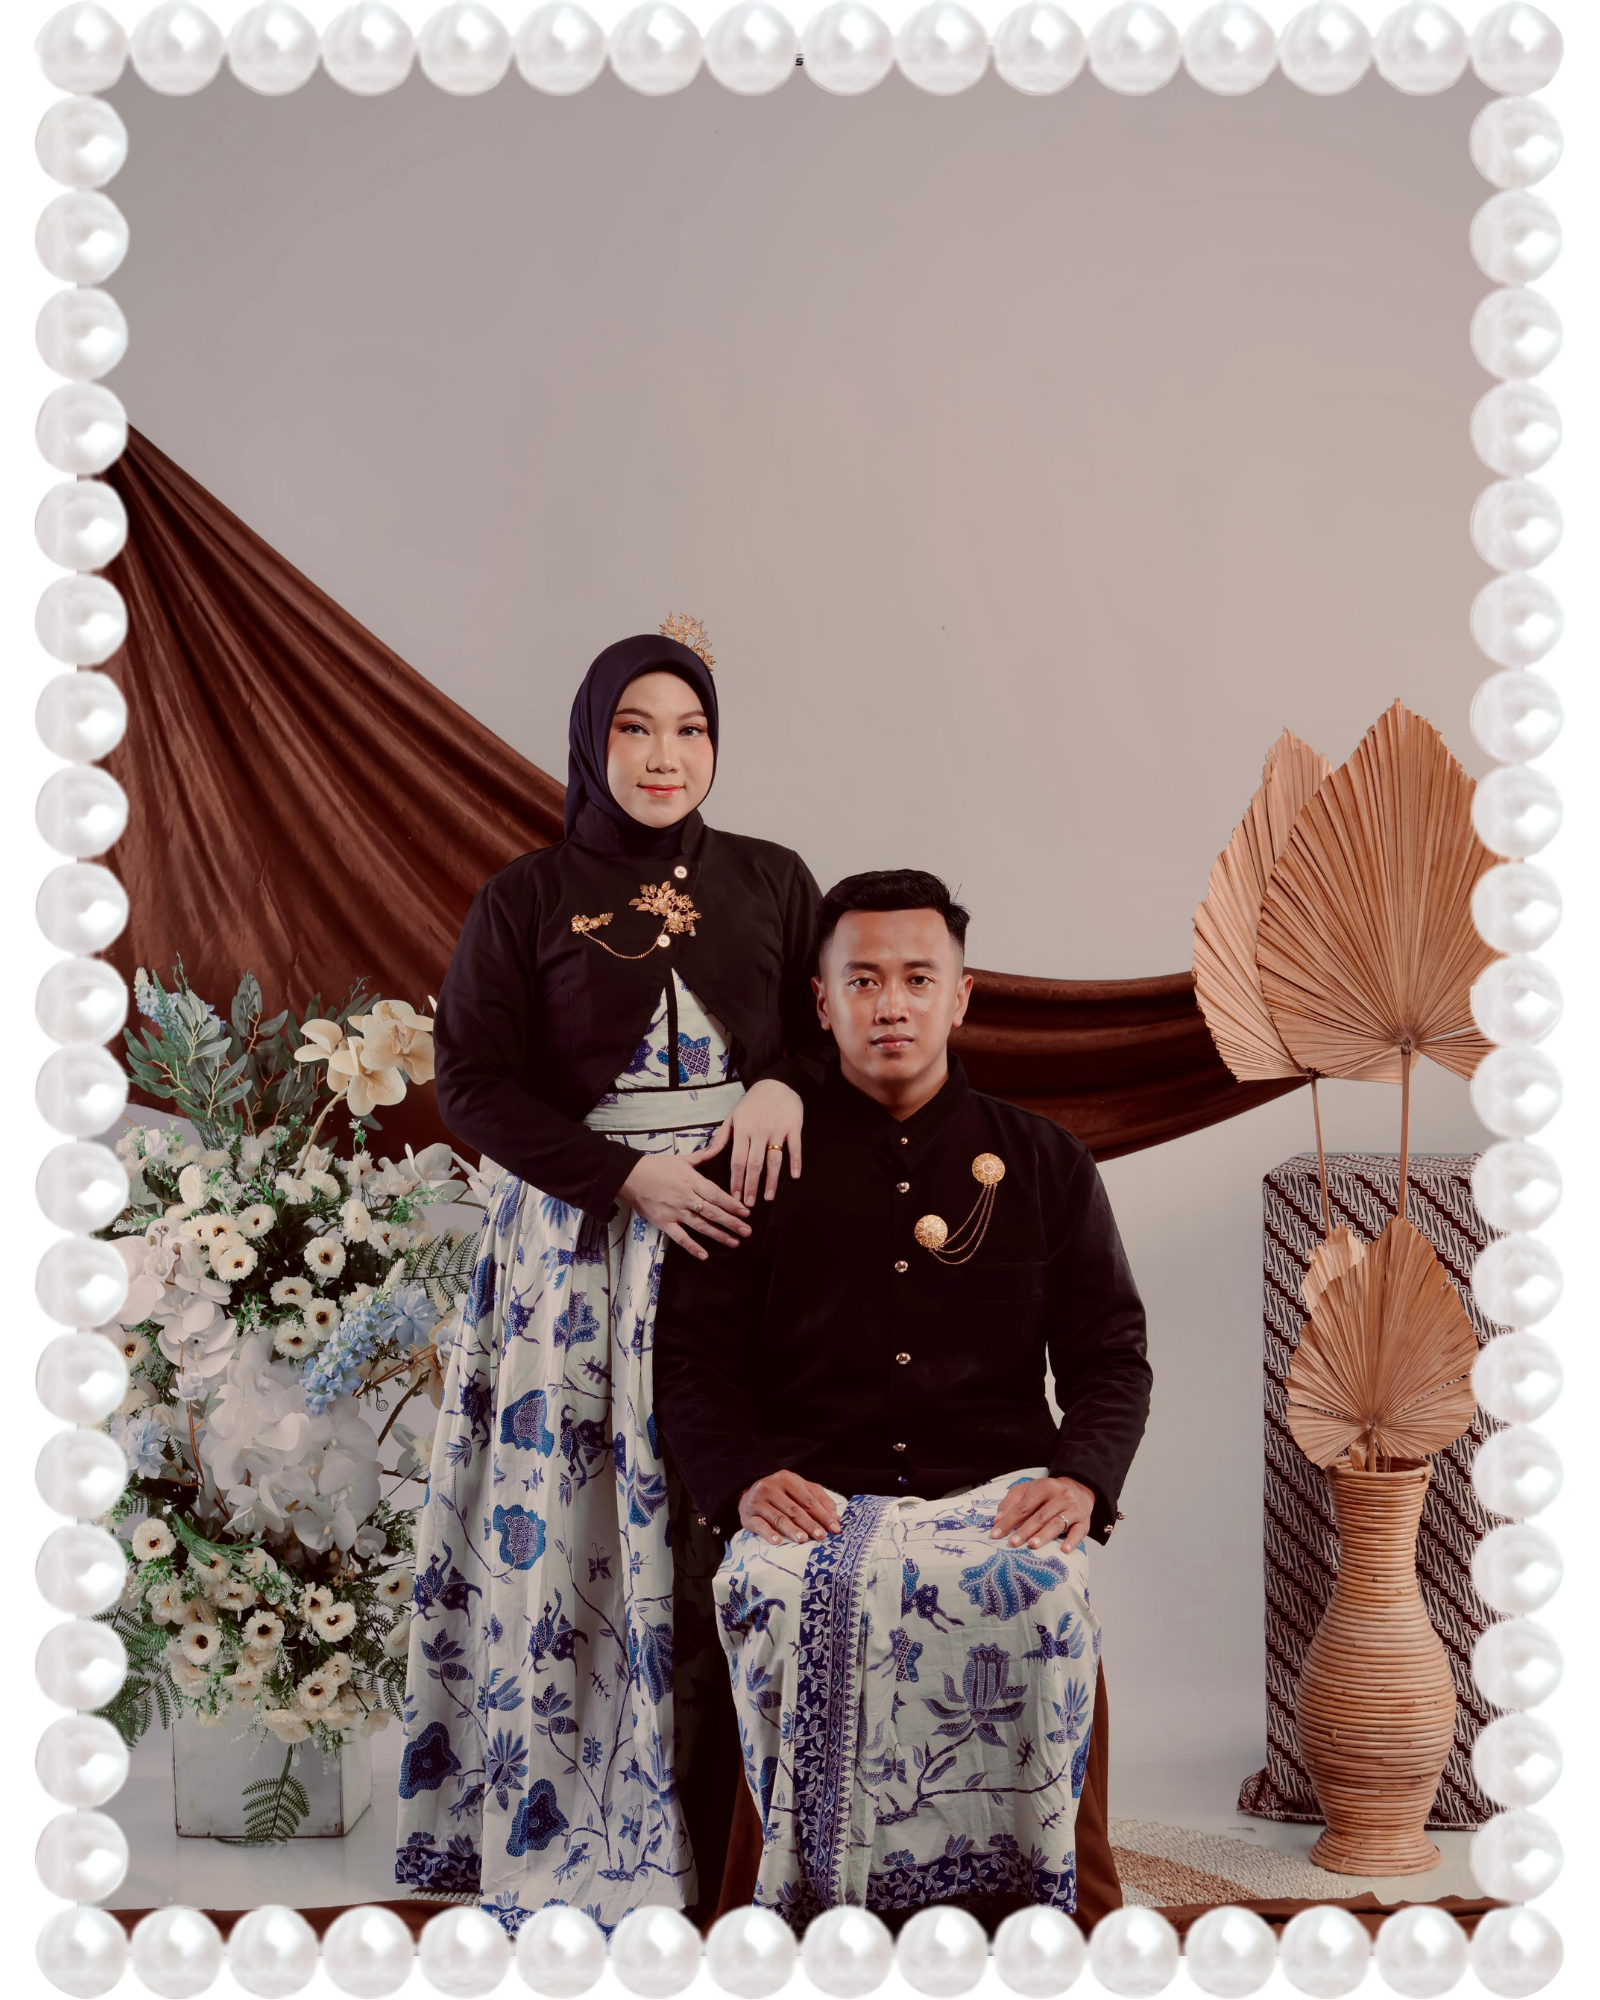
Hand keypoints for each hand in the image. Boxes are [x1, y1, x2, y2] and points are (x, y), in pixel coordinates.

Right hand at [619, 1150, 750, 1260]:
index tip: (746, 1212)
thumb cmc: (656, 1166)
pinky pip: (680, 1237)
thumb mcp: (681, 1158)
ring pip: (701, 1225)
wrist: (629, 1176)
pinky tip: (704, 1255)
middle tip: (747, 1231)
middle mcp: (686, 1197)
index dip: (732, 1204)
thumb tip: (719, 1148)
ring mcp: (675, 1211)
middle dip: (732, 1222)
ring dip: (719, 1235)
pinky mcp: (664, 1222)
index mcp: (691, 1180)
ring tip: (734, 1242)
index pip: (716, 1194)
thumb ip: (703, 1156)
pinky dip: (692, 1247)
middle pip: (713, 1212)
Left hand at [713, 1078, 803, 1204]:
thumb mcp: (733, 1117)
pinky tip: (795, 1176)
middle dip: (751, 1186)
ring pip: (774, 1159)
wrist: (776, 1083)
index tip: (734, 1197)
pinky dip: (796, 1161)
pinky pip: (795, 1147)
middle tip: (749, 1204)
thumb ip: (721, 1138)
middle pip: (754, 1164)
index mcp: (742, 1130)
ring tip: (769, 1197)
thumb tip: (708, 1156)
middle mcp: (759, 1132)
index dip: (735, 1180)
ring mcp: (777, 1130)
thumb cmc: (751, 1103)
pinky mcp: (793, 1126)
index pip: (737, 1160)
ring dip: (772, 1180)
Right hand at [738, 1470, 839, 1544]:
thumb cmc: (779, 1494)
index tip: (835, 1529)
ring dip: (792, 1529)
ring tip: (803, 1539)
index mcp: (787, 1479)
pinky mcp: (748, 1515)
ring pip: (778, 1517)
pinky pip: (759, 1525)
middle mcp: (771, 1487)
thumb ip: (818, 1499)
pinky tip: (778, 1541)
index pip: (808, 1499)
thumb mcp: (799, 1489)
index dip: (823, 1514)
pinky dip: (769, 1533)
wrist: (747, 1496)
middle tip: (821, 1536)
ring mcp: (758, 1501)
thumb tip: (835, 1517)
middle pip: (794, 1509)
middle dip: (809, 1524)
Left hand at [990, 1475, 1095, 1551]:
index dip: (1009, 1520)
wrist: (1079, 1490)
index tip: (996, 1534)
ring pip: (1057, 1523)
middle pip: (1040, 1515)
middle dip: (1025, 1530)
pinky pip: (1078, 1532)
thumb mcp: (1028, 1490)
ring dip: (1044, 1535)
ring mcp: (1073, 1509)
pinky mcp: (1084, 1522)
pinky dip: (1071, 1541)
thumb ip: (1011, 1502)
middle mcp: (1060, 1496)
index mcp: (1044, 1487)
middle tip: (1012, 1543)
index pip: (1023, 1506)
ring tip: (1032, 1545)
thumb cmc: (1048, 1493)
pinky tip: (1064, 1550)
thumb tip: (997, 1520)